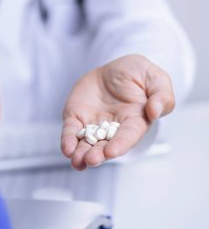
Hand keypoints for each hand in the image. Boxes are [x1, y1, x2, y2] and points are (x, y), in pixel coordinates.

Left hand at [61, 54, 174, 169]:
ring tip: (77, 160)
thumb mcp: (157, 79)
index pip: (129, 136)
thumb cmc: (139, 74)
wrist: (115, 68)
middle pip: (106, 145)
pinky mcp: (78, 117)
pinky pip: (72, 130)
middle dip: (98, 154)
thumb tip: (154, 111)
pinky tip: (67, 148)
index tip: (112, 151)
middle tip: (91, 159)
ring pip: (87, 143)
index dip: (120, 144)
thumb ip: (162, 96)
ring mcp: (94, 124)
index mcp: (136, 121)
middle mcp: (114, 127)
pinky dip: (68, 140)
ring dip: (81, 153)